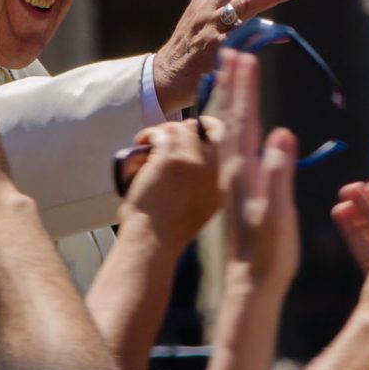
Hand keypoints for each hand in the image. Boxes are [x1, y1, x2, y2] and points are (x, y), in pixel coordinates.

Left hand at [119, 121, 221, 252]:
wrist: (153, 242)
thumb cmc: (167, 230)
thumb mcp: (201, 209)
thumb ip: (204, 186)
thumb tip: (194, 160)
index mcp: (223, 185)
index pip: (226, 142)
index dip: (210, 129)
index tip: (194, 128)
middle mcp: (213, 171)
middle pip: (205, 130)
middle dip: (184, 128)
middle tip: (166, 137)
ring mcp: (193, 162)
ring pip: (181, 128)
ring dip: (163, 130)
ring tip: (149, 140)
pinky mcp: (170, 159)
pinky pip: (162, 133)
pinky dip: (150, 134)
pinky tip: (142, 142)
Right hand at [152, 0, 305, 114]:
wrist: (166, 75)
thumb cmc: (190, 50)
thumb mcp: (206, 23)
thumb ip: (236, 18)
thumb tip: (274, 27)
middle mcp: (208, 4)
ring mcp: (212, 24)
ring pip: (247, 0)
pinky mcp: (215, 45)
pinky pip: (244, 34)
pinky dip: (264, 30)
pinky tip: (283, 31)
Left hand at [209, 49, 298, 285]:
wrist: (251, 281)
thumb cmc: (269, 251)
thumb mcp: (277, 211)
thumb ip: (278, 172)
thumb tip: (280, 133)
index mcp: (242, 169)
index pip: (241, 118)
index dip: (243, 86)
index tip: (243, 56)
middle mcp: (233, 168)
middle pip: (230, 115)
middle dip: (231, 82)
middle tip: (229, 50)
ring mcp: (233, 177)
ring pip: (228, 128)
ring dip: (229, 98)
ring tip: (228, 74)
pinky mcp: (237, 187)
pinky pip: (232, 144)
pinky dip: (233, 123)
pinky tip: (237, 121)